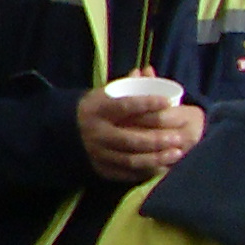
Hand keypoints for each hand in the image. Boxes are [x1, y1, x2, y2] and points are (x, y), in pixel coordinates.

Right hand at [75, 91, 206, 184]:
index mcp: (97, 110)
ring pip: (131, 160)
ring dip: (156, 158)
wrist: (64, 130)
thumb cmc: (95, 109)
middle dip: (157, 139)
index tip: (167, 102)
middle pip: (130, 139)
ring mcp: (97, 153)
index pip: (123, 106)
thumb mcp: (104, 94)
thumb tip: (148, 71)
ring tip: (177, 153)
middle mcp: (96, 133)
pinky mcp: (101, 169)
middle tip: (179, 137)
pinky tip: (163, 166)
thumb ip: (127, 85)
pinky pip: (126, 173)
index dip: (146, 104)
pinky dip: (146, 171)